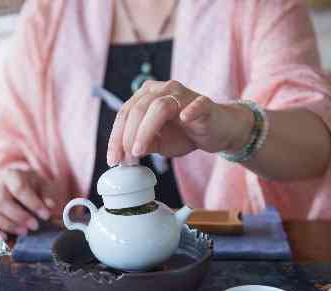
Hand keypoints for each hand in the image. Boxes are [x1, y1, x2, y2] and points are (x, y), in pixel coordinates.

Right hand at [0, 168, 56, 237]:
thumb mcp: (42, 186)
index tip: (46, 215)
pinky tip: (6, 238)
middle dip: (19, 216)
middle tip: (34, 226)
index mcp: (11, 175)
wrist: (16, 185)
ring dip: (8, 226)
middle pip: (1, 201)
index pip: (19, 188)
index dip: (33, 203)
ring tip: (24, 232)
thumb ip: (46, 195)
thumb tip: (49, 205)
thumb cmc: (31, 186)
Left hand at [107, 80, 253, 164]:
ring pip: (159, 107)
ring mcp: (183, 94)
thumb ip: (142, 144)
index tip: (112, 159)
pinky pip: (196, 105)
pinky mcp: (204, 103)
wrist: (217, 131)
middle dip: (127, 137)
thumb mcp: (158, 143)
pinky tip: (184, 119)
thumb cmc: (185, 134)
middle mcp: (162, 90)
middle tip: (125, 160)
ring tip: (138, 151)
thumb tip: (123, 156)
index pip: (125, 114)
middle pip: (138, 109)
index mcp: (147, 96)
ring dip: (145, 130)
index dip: (116, 138)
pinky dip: (190, 111)